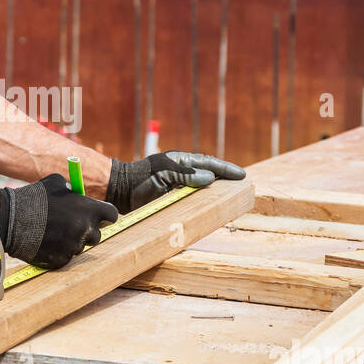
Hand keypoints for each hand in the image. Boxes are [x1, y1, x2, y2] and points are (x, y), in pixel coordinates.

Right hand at [0, 174, 118, 268]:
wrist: (10, 219)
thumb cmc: (33, 198)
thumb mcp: (56, 183)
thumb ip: (73, 190)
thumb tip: (79, 194)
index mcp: (88, 209)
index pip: (111, 215)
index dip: (105, 215)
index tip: (99, 216)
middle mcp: (85, 230)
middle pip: (97, 235)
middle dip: (87, 231)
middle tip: (72, 226)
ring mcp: (74, 247)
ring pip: (79, 247)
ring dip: (70, 241)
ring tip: (51, 231)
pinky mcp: (61, 260)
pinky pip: (65, 257)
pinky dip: (57, 251)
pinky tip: (44, 241)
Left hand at [104, 151, 246, 212]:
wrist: (122, 191)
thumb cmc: (140, 180)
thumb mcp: (163, 174)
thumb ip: (186, 175)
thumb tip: (210, 178)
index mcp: (180, 160)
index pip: (208, 163)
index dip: (226, 169)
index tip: (241, 175)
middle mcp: (181, 169)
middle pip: (208, 171)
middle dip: (225, 175)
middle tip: (242, 181)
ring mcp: (177, 182)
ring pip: (202, 183)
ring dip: (217, 186)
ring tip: (232, 192)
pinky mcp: (172, 194)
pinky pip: (193, 195)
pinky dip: (205, 197)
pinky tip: (212, 203)